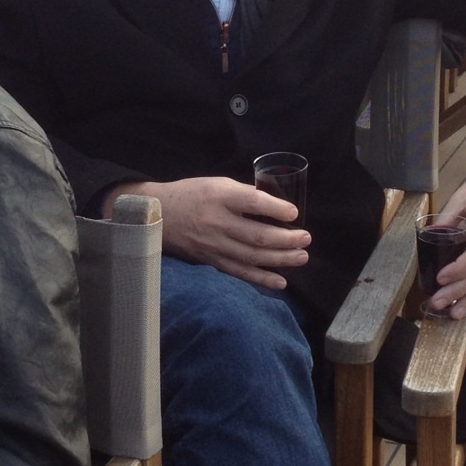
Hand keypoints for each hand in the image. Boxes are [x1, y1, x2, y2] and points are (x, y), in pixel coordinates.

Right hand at [115, 176, 309, 289]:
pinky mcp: (211, 261)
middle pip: (258, 235)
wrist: (160, 215)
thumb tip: (275, 204)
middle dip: (286, 239)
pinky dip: (261, 279)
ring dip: (281, 259)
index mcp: (220, 197)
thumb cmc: (193, 194)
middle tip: (306, 238)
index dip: (275, 208)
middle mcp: (218, 222)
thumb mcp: (217, 183)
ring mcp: (214, 245)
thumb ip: (244, 194)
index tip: (294, 213)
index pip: (253, 202)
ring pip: (252, 257)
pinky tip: (281, 282)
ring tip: (301, 257)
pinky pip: (239, 272)